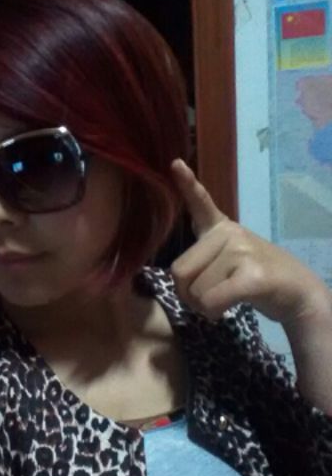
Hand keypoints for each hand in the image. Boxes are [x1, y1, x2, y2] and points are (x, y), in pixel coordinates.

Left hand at [169, 159, 330, 328]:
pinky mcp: (252, 275)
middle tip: (206, 298)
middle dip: (186, 294)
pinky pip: (211, 300)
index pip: (200, 203)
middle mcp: (230, 233)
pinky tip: (227, 309)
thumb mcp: (225, 260)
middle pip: (179, 271)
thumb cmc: (253, 278)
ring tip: (224, 301)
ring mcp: (242, 251)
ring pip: (195, 291)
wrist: (299, 294)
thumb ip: (201, 261)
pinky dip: (212, 312)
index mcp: (220, 227)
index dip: (187, 184)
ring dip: (202, 306)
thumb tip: (179, 280)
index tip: (175, 163)